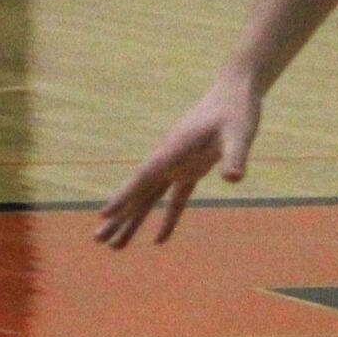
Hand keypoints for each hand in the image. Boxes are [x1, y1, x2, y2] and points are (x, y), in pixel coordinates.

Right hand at [96, 71, 261, 246]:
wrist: (237, 91)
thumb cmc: (237, 110)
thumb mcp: (239, 133)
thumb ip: (235, 156)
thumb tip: (233, 179)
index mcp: (174, 148)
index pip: (144, 176)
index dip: (124, 196)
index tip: (103, 214)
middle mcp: (169, 158)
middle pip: (139, 192)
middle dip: (119, 216)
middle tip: (97, 240)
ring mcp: (178, 163)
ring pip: (150, 197)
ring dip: (134, 220)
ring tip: (115, 245)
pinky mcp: (192, 168)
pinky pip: (176, 197)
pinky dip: (168, 218)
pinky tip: (159, 240)